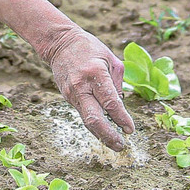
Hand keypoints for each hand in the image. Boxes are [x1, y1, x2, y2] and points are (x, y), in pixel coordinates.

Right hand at [39, 28, 134, 150]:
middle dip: (108, 135)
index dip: (121, 118)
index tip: (130, 129)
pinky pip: (83, 113)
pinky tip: (104, 130)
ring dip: (101, 134)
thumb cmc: (89, 48)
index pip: (110, 102)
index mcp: (95, 73)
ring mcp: (71, 93)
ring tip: (115, 143)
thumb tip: (120, 106)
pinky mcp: (67, 96)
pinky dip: (94, 123)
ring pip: (86, 120)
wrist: (59, 43)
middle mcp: (81, 86)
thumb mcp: (110, 59)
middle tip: (121, 146)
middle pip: (94, 118)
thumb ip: (118, 82)